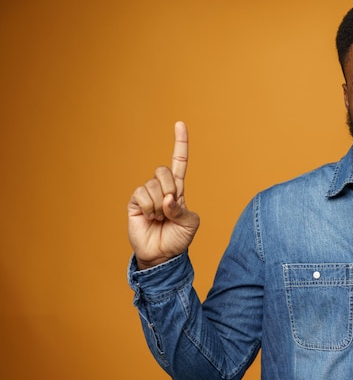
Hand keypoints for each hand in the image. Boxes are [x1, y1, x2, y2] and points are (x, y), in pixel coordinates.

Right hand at [127, 121, 199, 268]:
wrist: (162, 255)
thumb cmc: (179, 239)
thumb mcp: (190, 224)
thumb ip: (182, 210)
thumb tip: (167, 199)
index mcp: (178, 190)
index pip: (180, 162)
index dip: (180, 144)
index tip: (180, 123)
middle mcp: (162, 188)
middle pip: (163, 170)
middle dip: (170, 189)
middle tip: (170, 207)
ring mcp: (147, 194)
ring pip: (153, 185)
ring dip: (159, 205)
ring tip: (158, 218)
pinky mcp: (134, 202)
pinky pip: (141, 194)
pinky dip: (148, 207)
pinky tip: (149, 217)